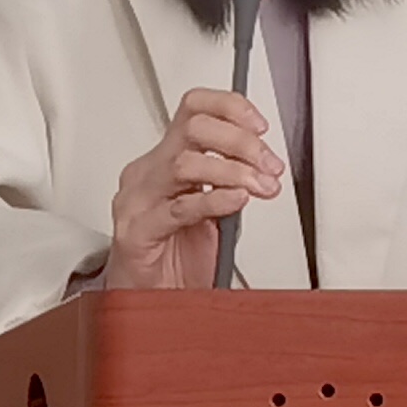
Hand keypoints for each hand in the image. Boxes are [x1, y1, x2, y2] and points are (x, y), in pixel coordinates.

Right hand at [110, 88, 283, 289]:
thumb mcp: (212, 205)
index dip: (230, 107)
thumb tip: (266, 160)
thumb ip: (231, 179)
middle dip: (242, 142)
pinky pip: (179, 207)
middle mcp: (147, 172)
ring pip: (186, 162)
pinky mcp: (136, 232)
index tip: (261, 125)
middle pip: (194, 129)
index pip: (194, 108)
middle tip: (270, 164)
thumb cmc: (176, 254)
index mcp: (164, 158)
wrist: (146, 299)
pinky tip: (236, 201)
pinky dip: (214, 199)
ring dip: (234, 171)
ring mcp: (138, 201)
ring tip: (260, 187)